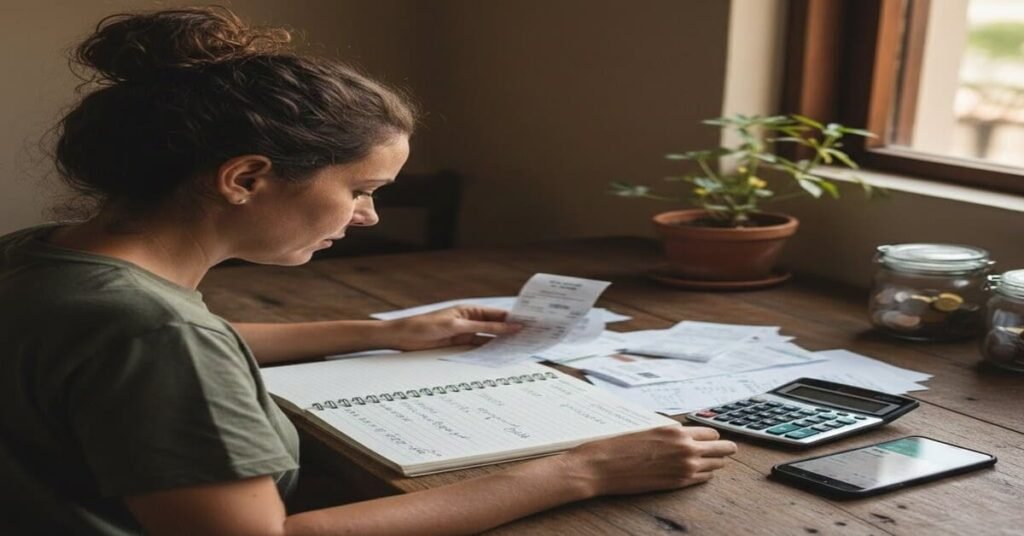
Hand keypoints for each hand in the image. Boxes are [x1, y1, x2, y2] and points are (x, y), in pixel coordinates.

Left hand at [383, 305, 522, 350]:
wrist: (400, 338)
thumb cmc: (424, 326)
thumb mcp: (457, 327)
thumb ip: (484, 328)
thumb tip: (508, 326)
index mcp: (469, 310)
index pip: (497, 314)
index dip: (513, 318)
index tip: (530, 323)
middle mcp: (469, 321)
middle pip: (495, 326)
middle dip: (511, 331)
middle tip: (530, 337)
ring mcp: (464, 334)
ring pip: (488, 338)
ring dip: (502, 343)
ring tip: (520, 348)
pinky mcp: (458, 345)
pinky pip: (478, 347)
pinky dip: (488, 351)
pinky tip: (500, 355)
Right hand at [562, 425, 736, 496]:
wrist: (600, 467)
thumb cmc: (617, 446)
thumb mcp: (647, 429)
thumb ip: (670, 433)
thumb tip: (683, 435)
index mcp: (676, 431)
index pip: (711, 433)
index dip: (713, 436)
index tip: (714, 438)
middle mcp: (685, 448)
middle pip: (722, 449)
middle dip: (725, 449)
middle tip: (727, 449)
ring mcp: (684, 468)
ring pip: (716, 465)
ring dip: (715, 462)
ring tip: (715, 461)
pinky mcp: (677, 484)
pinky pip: (703, 479)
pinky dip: (704, 474)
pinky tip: (699, 472)